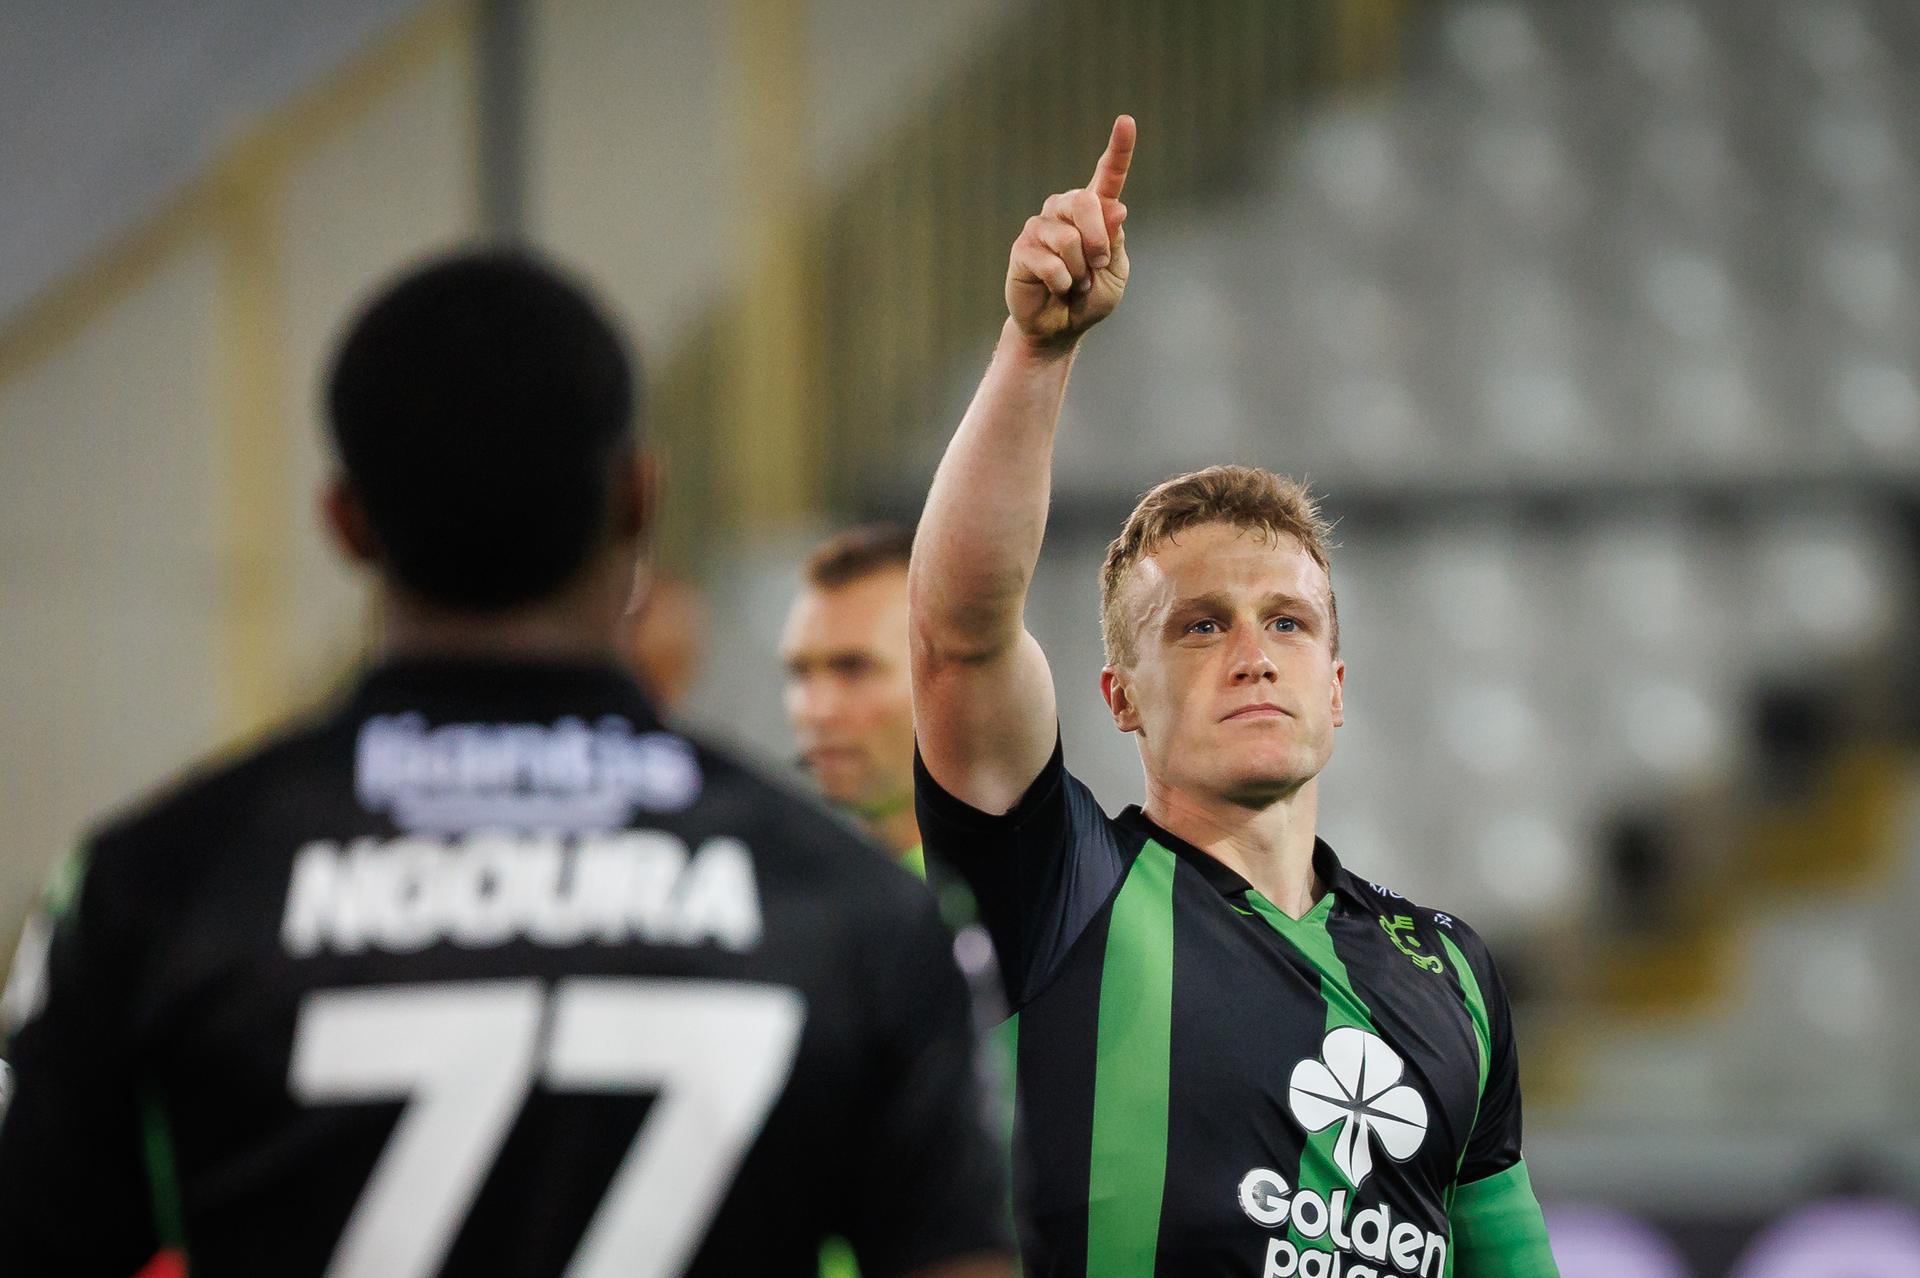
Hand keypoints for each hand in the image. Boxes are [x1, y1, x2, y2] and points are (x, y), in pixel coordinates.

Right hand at [1005, 115, 1133, 348]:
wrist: (1059, 328)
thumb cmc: (1089, 299)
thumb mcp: (1115, 272)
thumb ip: (1115, 240)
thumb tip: (1115, 207)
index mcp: (1094, 213)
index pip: (1107, 176)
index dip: (1119, 149)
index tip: (1127, 121)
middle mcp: (1065, 212)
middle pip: (1084, 201)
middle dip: (1098, 239)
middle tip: (1098, 265)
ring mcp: (1041, 227)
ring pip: (1068, 238)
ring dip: (1080, 271)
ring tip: (1074, 285)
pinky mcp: (1022, 249)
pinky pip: (1050, 262)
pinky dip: (1062, 283)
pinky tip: (1057, 289)